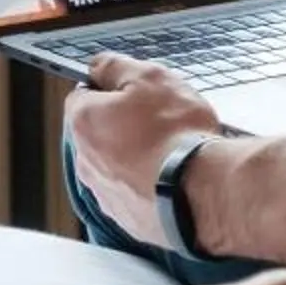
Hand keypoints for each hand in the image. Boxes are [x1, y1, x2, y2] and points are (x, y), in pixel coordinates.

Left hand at [65, 52, 224, 247]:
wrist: (202, 191)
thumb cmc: (176, 134)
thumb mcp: (150, 78)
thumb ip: (117, 67)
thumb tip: (98, 65)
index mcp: (84, 122)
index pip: (83, 95)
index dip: (112, 89)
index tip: (136, 92)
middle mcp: (86, 162)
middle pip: (102, 133)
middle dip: (126, 125)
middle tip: (162, 120)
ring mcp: (106, 194)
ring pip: (118, 165)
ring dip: (138, 157)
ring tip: (174, 152)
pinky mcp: (128, 219)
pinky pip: (136, 193)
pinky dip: (150, 185)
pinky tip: (175, 179)